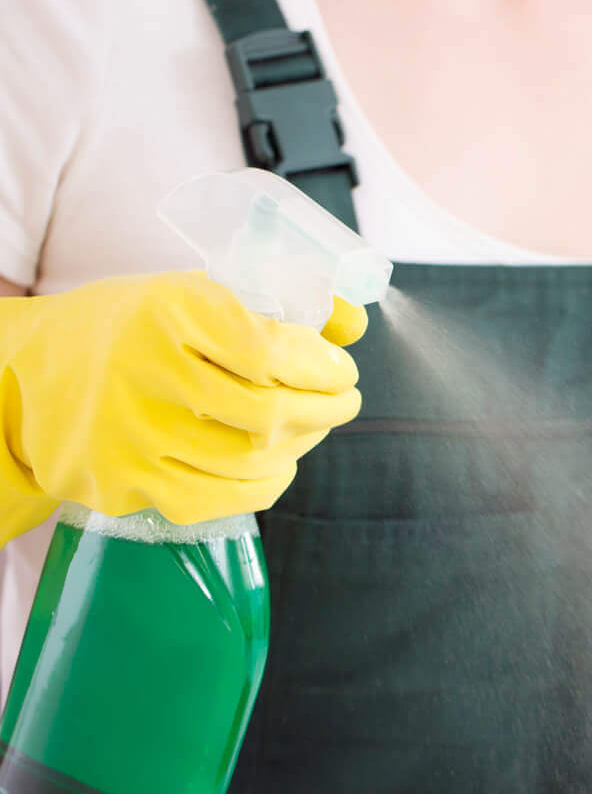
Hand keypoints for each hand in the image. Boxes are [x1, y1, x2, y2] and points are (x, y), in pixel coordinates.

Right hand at [0, 272, 364, 535]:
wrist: (27, 378)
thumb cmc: (132, 330)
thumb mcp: (193, 294)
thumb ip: (283, 303)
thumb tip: (356, 324)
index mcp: (168, 311)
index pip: (270, 350)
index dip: (321, 368)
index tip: (342, 371)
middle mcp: (145, 372)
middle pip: (268, 412)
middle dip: (327, 409)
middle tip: (345, 402)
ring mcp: (130, 435)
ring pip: (250, 460)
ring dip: (302, 446)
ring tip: (315, 428)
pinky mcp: (121, 482)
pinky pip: (216, 499)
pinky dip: (264, 486)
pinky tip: (278, 467)